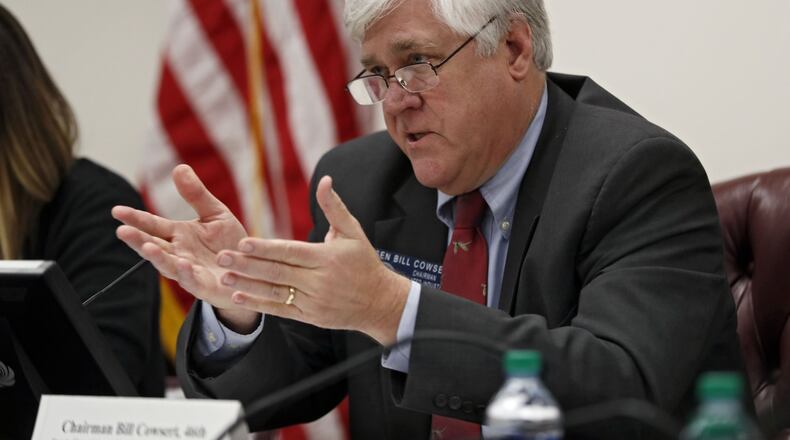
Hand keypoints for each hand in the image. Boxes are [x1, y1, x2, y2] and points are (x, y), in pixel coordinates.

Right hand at [111, 165, 258, 331]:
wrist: (253, 270)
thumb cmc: (230, 244)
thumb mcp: (216, 214)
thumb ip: (196, 195)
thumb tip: (179, 167)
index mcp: (179, 235)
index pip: (153, 224)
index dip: (135, 218)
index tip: (117, 210)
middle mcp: (179, 253)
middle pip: (153, 245)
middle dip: (138, 240)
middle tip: (122, 231)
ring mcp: (189, 272)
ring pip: (168, 265)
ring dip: (157, 257)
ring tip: (146, 247)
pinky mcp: (204, 286)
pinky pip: (193, 281)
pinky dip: (187, 274)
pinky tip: (183, 264)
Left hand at [216, 176, 410, 344]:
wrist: (380, 302)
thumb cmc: (364, 263)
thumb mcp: (353, 232)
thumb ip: (334, 207)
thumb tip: (325, 181)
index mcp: (327, 258)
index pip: (290, 252)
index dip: (265, 248)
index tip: (243, 242)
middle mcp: (319, 281)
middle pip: (278, 272)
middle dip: (247, 265)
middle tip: (221, 257)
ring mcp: (314, 301)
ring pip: (276, 292)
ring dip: (247, 285)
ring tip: (224, 277)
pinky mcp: (311, 317)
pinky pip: (281, 310)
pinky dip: (259, 304)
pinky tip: (239, 297)